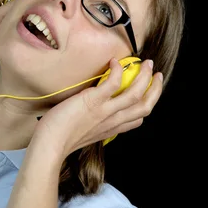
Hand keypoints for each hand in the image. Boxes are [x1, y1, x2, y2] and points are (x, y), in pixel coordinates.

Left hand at [30, 58, 162, 160]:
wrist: (50, 145)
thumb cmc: (60, 139)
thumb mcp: (84, 134)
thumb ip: (93, 126)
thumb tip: (92, 116)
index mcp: (111, 129)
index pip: (137, 119)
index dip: (146, 104)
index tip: (147, 92)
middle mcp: (113, 121)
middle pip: (145, 106)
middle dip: (155, 88)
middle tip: (156, 73)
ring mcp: (105, 111)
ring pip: (136, 94)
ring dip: (145, 77)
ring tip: (147, 64)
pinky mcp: (93, 101)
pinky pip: (113, 83)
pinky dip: (118, 71)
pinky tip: (115, 62)